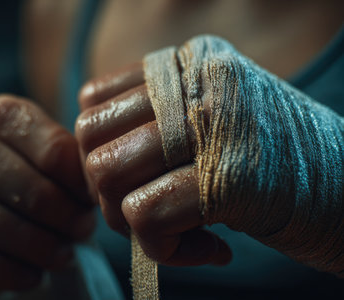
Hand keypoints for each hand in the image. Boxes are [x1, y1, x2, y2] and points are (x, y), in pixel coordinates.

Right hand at [0, 94, 94, 290]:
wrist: (8, 224)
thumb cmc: (39, 183)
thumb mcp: (54, 161)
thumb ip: (69, 160)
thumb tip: (94, 182)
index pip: (9, 116)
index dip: (54, 154)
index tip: (89, 190)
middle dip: (42, 199)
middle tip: (81, 227)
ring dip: (22, 236)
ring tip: (62, 254)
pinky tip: (33, 274)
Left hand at [75, 63, 231, 266]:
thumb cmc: (269, 164)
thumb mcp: (216, 120)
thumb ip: (155, 126)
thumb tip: (94, 167)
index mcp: (188, 62)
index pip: (94, 99)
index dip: (100, 151)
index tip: (132, 180)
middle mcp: (197, 79)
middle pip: (89, 135)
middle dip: (104, 189)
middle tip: (148, 211)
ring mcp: (213, 123)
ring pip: (107, 171)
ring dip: (127, 220)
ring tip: (174, 231)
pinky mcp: (229, 176)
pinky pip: (144, 213)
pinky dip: (161, 246)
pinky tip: (206, 248)